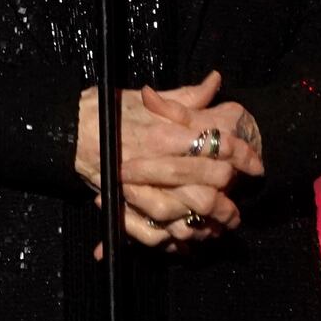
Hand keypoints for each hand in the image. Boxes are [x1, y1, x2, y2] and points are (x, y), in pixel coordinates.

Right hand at [75, 71, 263, 256]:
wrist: (65, 130)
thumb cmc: (105, 110)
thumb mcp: (144, 98)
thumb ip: (184, 96)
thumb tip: (215, 82)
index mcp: (162, 131)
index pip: (216, 143)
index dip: (242, 153)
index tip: (254, 162)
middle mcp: (154, 161)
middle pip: (208, 179)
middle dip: (232, 189)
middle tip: (243, 192)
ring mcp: (138, 187)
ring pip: (187, 210)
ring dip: (211, 218)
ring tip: (225, 219)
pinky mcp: (124, 207)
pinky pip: (157, 232)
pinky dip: (177, 238)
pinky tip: (191, 235)